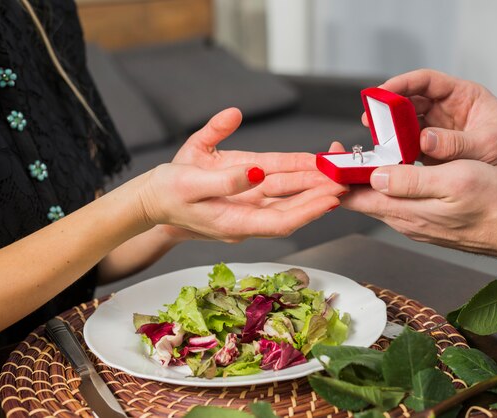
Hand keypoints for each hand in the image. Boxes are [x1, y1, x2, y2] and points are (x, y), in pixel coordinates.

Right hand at [138, 162, 339, 242]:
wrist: (151, 200)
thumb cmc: (166, 192)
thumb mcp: (190, 180)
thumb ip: (224, 178)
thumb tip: (257, 170)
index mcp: (235, 221)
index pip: (281, 221)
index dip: (309, 210)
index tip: (331, 196)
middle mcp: (247, 219)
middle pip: (291, 210)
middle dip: (319, 197)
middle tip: (346, 181)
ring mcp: (247, 209)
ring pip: (286, 199)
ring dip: (311, 187)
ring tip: (337, 174)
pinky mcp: (245, 196)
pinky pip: (276, 189)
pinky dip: (295, 179)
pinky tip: (312, 169)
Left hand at [341, 160, 496, 259]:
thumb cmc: (491, 202)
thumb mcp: (452, 181)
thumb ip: (411, 181)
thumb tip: (375, 177)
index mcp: (404, 210)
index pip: (354, 198)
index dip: (337, 179)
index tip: (329, 158)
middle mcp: (404, 220)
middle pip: (363, 200)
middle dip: (349, 177)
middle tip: (344, 152)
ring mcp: (414, 223)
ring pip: (379, 201)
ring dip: (368, 181)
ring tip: (365, 158)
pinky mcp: (426, 222)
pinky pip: (397, 204)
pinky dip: (387, 188)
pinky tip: (394, 174)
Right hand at [369, 69, 496, 197]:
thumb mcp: (489, 145)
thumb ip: (456, 143)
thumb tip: (425, 139)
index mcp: (464, 97)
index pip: (427, 82)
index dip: (402, 83)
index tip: (382, 92)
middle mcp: (449, 111)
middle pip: (411, 102)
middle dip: (389, 109)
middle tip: (372, 119)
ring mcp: (440, 133)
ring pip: (407, 125)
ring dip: (391, 132)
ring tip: (378, 141)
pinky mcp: (436, 154)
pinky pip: (411, 147)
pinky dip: (399, 152)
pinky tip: (391, 159)